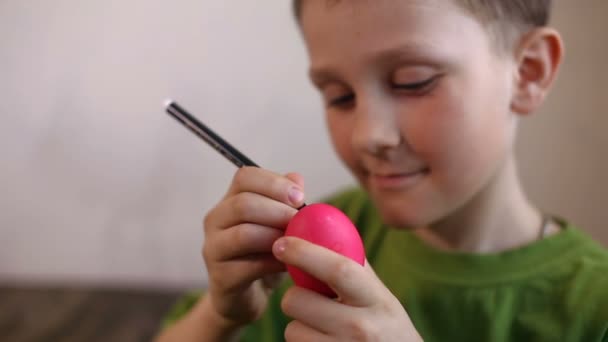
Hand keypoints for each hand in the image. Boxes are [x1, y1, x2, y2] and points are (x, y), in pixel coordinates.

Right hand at [202, 167, 305, 326]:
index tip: (300, 197)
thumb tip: (296, 178)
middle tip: (300, 222)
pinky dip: (275, 263)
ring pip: (244, 234)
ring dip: (276, 237)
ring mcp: (214, 249)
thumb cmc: (265, 253)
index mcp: (229, 201)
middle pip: (243, 204)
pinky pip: (250, 266)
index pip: (244, 176)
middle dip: (278, 210)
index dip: (273, 183)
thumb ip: (285, 200)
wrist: (249, 296)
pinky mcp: (220, 278)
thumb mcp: (278, 224)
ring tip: (297, 243)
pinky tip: (290, 265)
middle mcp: (215, 220)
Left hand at [272, 237, 422, 341]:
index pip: (337, 269)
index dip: (305, 252)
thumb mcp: (379, 296)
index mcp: (375, 300)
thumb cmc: (385, 327)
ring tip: (323, 328)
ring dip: (299, 325)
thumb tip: (320, 227)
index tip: (281, 242)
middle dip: (293, 296)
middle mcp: (361, 328)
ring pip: (293, 329)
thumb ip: (353, 265)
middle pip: (298, 301)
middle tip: (306, 298)